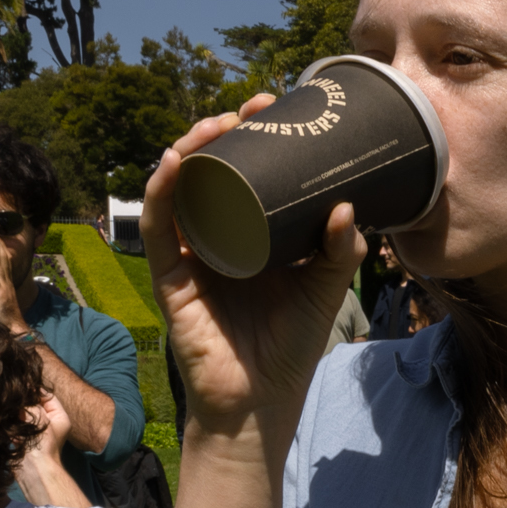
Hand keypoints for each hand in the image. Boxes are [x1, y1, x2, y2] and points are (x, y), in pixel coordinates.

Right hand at [12, 393, 90, 507]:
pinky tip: (3, 416)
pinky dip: (10, 421)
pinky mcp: (23, 438)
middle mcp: (49, 423)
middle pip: (35, 404)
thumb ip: (31, 403)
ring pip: (24, 414)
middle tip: (11, 393)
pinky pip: (16, 424)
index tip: (21, 384)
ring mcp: (36, 431)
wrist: (33, 469)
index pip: (48, 396)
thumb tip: (22, 392)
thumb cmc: (41, 443)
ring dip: (15, 410)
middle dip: (23, 400)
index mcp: (59, 417)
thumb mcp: (39, 417)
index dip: (35, 389)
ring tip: (7, 404)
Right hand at [141, 99, 363, 439]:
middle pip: (209, 171)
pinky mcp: (170, 277)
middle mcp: (215, 237)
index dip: (253, 137)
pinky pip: (158, 227)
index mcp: (248, 234)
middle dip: (223, 132)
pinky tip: (175, 163)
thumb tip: (348, 206)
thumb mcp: (324, 290)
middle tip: (253, 107)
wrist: (261, 402)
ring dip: (191, 148)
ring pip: (179, 188)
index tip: (274, 105)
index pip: (244, 173)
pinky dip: (163, 192)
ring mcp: (189, 254)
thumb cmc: (290, 347)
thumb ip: (339, 251)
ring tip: (216, 125)